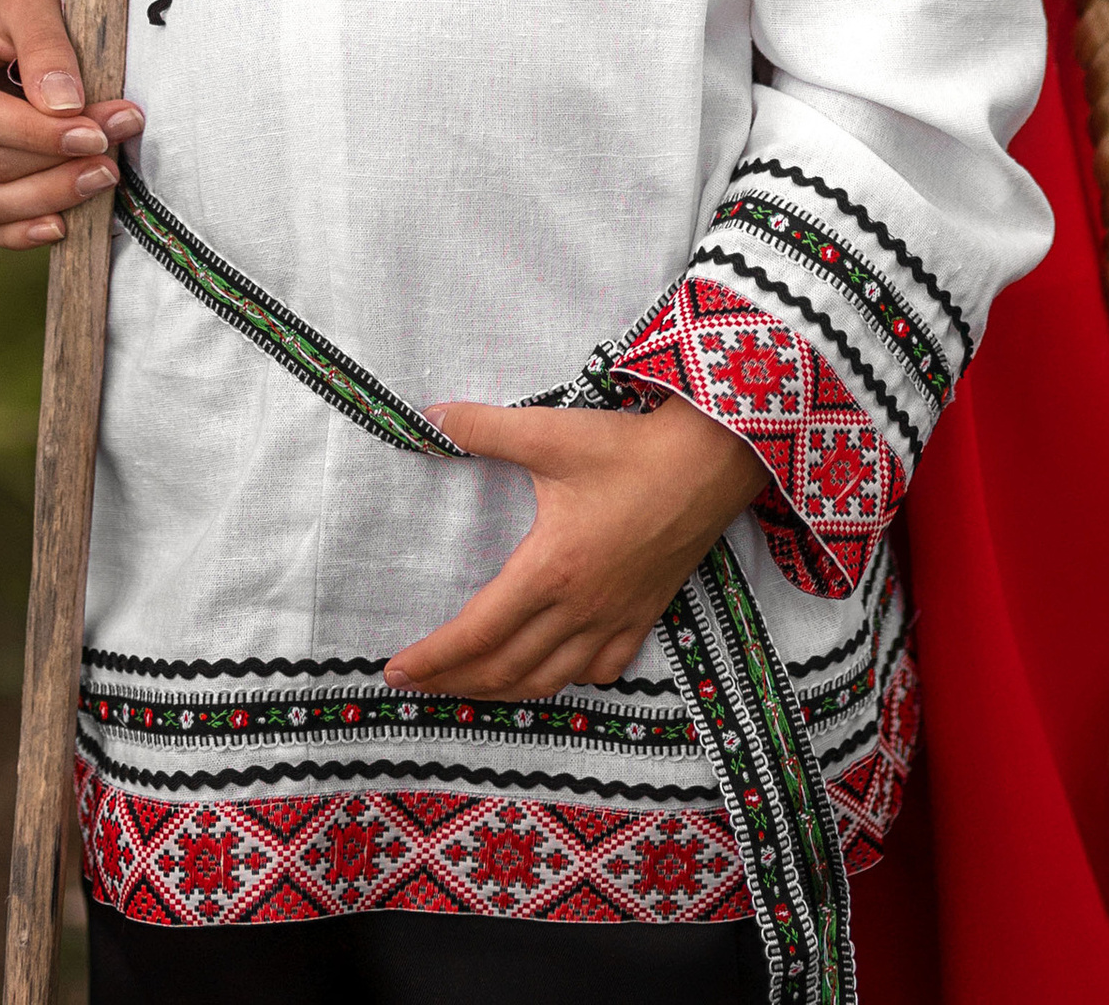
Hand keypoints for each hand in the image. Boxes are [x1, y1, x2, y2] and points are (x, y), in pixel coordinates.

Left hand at [384, 398, 767, 694]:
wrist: (712, 459)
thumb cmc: (630, 448)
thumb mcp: (551, 432)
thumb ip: (485, 429)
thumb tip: (428, 418)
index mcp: (550, 569)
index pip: (476, 632)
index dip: (433, 658)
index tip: (396, 670)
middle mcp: (579, 608)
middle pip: (505, 669)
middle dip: (455, 682)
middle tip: (419, 684)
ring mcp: (615, 618)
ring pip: (549, 680)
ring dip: (502, 691)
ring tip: (470, 686)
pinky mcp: (645, 615)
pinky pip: (601, 671)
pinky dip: (567, 681)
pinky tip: (555, 672)